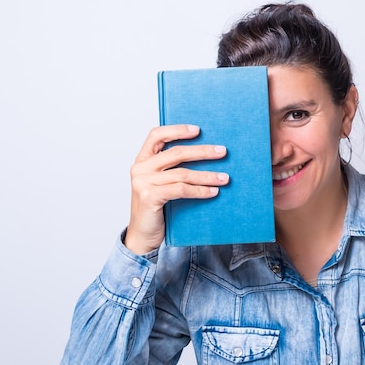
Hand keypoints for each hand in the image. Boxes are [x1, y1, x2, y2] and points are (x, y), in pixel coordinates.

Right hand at [124, 124, 228, 253]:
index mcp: (142, 160)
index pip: (156, 135)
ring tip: (224, 178)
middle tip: (222, 152)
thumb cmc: (157, 207)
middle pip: (176, 153)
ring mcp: (143, 183)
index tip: (198, 130)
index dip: (177, 130)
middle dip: (202, 151)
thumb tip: (207, 155)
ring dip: (207, 175)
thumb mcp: (162, 183)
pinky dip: (200, 190)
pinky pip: (181, 189)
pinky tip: (213, 192)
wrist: (143, 235)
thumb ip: (173, 169)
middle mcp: (140, 168)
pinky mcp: (149, 197)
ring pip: (182, 173)